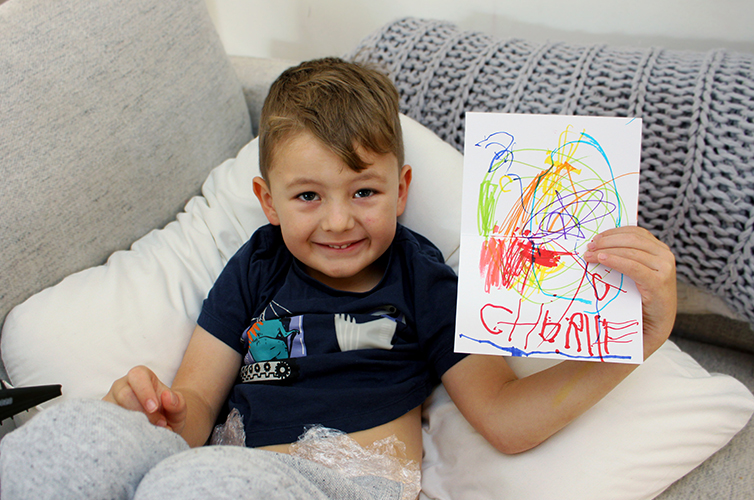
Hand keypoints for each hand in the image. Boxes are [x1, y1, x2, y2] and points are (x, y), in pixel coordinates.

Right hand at [103, 365, 186, 433]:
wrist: (161, 428)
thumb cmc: (169, 413)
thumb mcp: (179, 408)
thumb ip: (177, 402)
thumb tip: (167, 397)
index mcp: (140, 376)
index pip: (137, 376)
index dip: (145, 391)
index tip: (154, 407)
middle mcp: (121, 386)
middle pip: (123, 394)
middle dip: (141, 411)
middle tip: (157, 424)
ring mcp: (110, 402)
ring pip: (113, 411)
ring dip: (132, 424)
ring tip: (150, 432)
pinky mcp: (104, 419)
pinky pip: (107, 426)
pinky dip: (122, 433)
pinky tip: (136, 439)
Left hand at [583, 226, 676, 358]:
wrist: (655, 325)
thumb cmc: (640, 298)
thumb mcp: (635, 272)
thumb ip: (626, 257)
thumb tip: (599, 243)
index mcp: (660, 250)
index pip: (635, 233)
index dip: (613, 233)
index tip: (596, 238)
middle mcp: (665, 255)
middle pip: (632, 240)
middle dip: (607, 241)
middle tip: (589, 247)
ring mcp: (665, 268)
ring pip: (631, 251)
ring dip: (606, 250)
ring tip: (589, 255)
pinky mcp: (659, 282)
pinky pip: (633, 267)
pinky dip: (615, 261)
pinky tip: (601, 259)